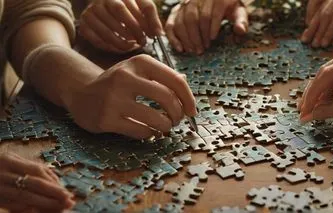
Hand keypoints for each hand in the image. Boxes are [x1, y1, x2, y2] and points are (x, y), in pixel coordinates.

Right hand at [0, 153, 73, 211]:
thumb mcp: (11, 160)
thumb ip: (31, 167)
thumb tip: (55, 178)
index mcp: (8, 160)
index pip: (36, 170)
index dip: (53, 182)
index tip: (67, 191)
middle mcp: (2, 172)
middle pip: (32, 184)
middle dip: (53, 194)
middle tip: (69, 201)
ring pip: (23, 196)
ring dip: (44, 203)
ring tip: (59, 207)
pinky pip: (10, 205)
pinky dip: (25, 209)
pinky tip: (37, 211)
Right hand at [65, 54, 196, 138]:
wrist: (80, 91)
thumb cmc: (118, 82)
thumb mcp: (138, 71)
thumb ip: (163, 78)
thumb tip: (187, 93)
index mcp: (139, 63)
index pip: (175, 80)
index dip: (189, 98)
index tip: (192, 111)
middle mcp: (125, 77)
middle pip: (168, 99)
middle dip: (178, 114)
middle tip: (177, 120)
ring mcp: (114, 99)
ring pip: (156, 119)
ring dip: (166, 126)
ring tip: (164, 126)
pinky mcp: (106, 119)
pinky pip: (141, 132)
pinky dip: (150, 134)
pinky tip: (148, 130)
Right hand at [80, 0, 162, 52]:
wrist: (103, 4)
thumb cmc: (126, 7)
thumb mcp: (140, 6)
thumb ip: (151, 17)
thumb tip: (158, 34)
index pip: (134, 6)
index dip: (144, 23)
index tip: (152, 35)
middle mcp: (102, 0)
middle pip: (120, 14)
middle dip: (134, 31)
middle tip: (143, 41)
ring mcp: (90, 12)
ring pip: (108, 30)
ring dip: (122, 42)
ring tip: (132, 45)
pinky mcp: (84, 25)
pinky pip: (97, 40)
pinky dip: (110, 47)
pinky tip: (119, 47)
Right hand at [165, 0, 247, 53]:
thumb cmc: (228, 7)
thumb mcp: (238, 12)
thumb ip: (241, 21)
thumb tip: (240, 30)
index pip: (209, 13)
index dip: (210, 26)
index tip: (213, 39)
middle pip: (192, 18)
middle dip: (197, 36)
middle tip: (201, 50)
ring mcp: (184, 4)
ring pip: (181, 21)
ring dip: (187, 38)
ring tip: (194, 50)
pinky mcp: (176, 10)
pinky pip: (171, 24)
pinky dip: (173, 37)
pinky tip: (180, 48)